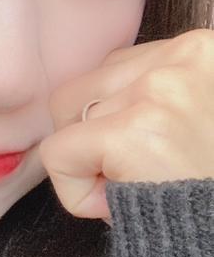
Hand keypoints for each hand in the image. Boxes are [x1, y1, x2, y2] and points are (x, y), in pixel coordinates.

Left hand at [38, 28, 213, 225]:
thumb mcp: (190, 121)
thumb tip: (84, 109)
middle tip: (138, 174)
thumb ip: (145, 100)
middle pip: (81, 87)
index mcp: (200, 50)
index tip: (153, 153)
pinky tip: (118, 205)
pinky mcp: (132, 133)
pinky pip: (57, 156)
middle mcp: (182, 59)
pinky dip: (75, 192)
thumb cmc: (205, 188)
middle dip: (91, 136)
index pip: (113, 68)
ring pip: (65, 118)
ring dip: (87, 164)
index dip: (114, 119)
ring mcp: (157, 92)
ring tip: (138, 187)